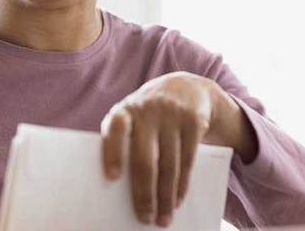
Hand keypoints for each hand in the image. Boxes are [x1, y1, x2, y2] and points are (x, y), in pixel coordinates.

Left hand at [100, 71, 256, 227]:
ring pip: (169, 164)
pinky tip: (178, 200)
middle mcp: (147, 111)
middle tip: (145, 218)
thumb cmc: (147, 115)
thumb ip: (124, 142)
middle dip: (144, 193)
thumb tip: (117, 189)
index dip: (112, 153)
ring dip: (166, 196)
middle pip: (145, 158)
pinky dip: (182, 185)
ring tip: (163, 218)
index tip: (111, 178)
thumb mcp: (132, 118)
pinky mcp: (193, 121)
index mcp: (124, 111)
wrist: (184, 87)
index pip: (115, 130)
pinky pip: (188, 160)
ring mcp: (171, 115)